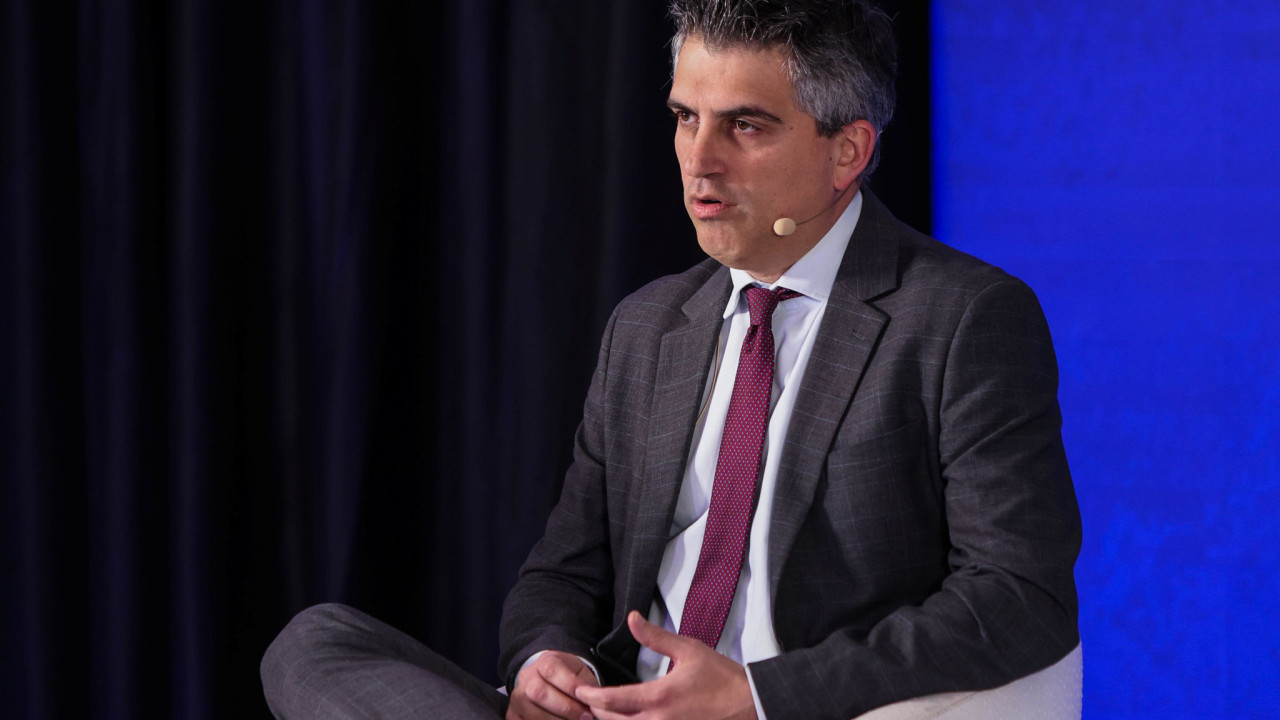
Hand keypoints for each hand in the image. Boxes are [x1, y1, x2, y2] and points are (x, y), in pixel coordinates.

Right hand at [506, 650, 599, 719]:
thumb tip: (595, 701)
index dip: (570, 687)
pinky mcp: (513, 714)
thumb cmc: (569, 679)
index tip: (588, 703)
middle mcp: (526, 678)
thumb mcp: (580, 674)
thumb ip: (586, 686)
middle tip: (585, 718)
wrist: (549, 683)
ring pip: (532, 713)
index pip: (552, 670)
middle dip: (565, 709)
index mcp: (544, 661)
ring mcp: (517, 697)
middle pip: (538, 693)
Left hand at [574, 611, 757, 719]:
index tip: (580, 690)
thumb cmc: (722, 678)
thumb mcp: (687, 650)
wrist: (751, 704)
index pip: (612, 701)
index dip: (591, 696)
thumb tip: (632, 619)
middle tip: (587, 702)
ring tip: (605, 713)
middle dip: (597, 713)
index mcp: (659, 698)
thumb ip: (655, 637)